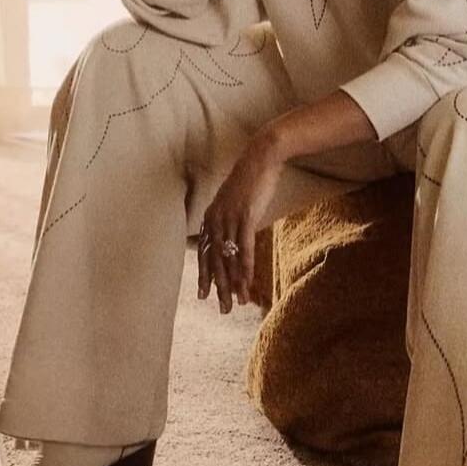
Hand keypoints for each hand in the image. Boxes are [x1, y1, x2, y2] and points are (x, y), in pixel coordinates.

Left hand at [197, 135, 284, 313]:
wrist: (262, 157)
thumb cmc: (252, 179)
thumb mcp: (235, 201)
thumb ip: (231, 219)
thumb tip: (234, 237)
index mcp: (211, 216)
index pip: (205, 253)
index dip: (205, 275)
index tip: (204, 295)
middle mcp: (216, 219)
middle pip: (215, 260)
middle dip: (219, 287)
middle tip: (222, 308)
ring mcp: (230, 218)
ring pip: (229, 258)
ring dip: (234, 283)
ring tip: (237, 302)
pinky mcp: (246, 216)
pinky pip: (244, 247)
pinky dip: (246, 267)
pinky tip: (248, 282)